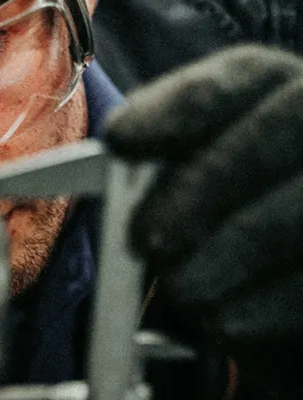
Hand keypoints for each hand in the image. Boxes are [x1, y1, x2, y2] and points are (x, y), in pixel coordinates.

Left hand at [106, 45, 302, 399]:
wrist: (288, 315)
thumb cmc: (237, 258)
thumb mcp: (201, 210)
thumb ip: (165, 183)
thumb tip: (115, 165)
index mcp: (291, 98)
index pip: (246, 74)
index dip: (181, 103)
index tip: (120, 139)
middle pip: (290, 121)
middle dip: (209, 180)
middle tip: (148, 241)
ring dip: (237, 249)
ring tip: (187, 295)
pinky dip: (274, 303)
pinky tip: (230, 324)